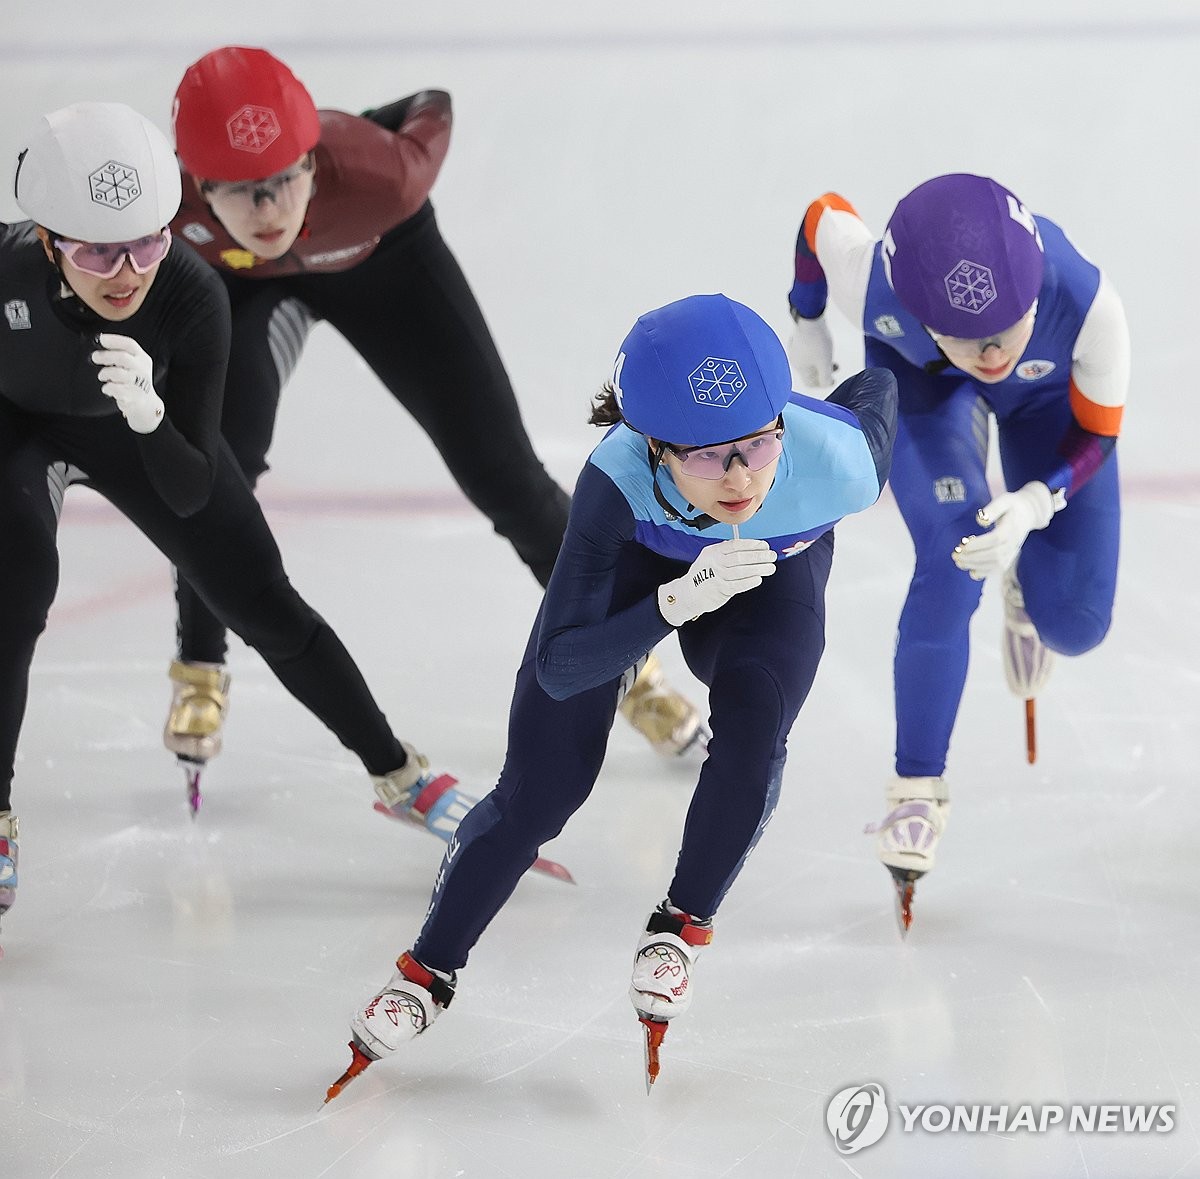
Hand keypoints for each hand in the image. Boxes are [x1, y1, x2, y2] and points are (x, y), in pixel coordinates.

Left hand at [92, 333, 164, 433]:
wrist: (146, 404)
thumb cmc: (135, 381)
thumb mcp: (134, 364)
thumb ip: (121, 354)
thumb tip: (102, 343)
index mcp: (142, 359)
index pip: (130, 345)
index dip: (114, 340)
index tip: (102, 339)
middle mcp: (142, 370)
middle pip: (122, 357)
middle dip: (105, 356)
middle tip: (95, 357)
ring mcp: (139, 384)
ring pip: (117, 373)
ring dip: (105, 373)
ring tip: (103, 376)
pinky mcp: (132, 397)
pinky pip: (114, 389)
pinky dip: (107, 388)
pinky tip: (108, 388)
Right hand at [657, 539, 777, 626]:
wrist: (687, 593)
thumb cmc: (702, 575)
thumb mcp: (709, 557)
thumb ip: (725, 550)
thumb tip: (748, 546)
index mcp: (713, 551)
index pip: (736, 545)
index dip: (752, 545)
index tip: (764, 546)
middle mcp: (715, 562)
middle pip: (741, 557)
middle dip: (759, 556)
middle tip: (771, 556)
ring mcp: (717, 576)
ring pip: (742, 571)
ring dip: (759, 569)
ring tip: (770, 568)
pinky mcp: (720, 590)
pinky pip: (737, 585)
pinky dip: (749, 582)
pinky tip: (758, 579)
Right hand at [786, 311, 834, 387]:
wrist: (810, 318)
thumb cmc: (817, 341)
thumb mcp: (825, 362)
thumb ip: (826, 378)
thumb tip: (827, 385)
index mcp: (800, 368)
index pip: (810, 384)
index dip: (822, 384)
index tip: (833, 378)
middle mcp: (795, 361)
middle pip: (810, 372)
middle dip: (824, 371)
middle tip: (835, 367)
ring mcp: (796, 349)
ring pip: (810, 361)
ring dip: (821, 362)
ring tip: (831, 356)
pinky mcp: (799, 339)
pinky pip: (808, 352)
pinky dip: (817, 353)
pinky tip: (824, 346)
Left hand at [952, 481, 1056, 579]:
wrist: (1028, 514)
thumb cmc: (1012, 506)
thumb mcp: (1004, 500)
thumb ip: (992, 509)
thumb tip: (980, 520)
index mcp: (1011, 528)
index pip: (996, 539)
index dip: (978, 544)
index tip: (962, 543)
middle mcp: (1013, 543)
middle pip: (994, 555)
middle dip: (972, 557)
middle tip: (955, 554)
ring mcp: (1011, 552)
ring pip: (995, 566)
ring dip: (974, 566)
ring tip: (958, 561)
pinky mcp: (1008, 558)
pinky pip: (996, 571)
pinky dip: (982, 572)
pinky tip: (969, 567)